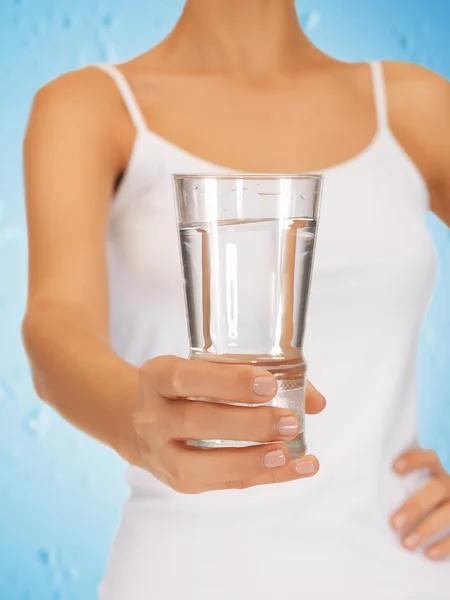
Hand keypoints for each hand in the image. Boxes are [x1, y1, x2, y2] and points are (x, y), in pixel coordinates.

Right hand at [133, 355, 325, 493]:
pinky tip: (297, 468)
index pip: (188, 379)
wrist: (144, 422)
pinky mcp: (178, 481)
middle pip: (196, 422)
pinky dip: (263, 478)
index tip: (269, 385)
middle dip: (247, 424)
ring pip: (198, 465)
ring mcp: (160, 453)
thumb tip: (315, 402)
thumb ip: (257, 376)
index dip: (229, 382)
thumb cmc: (188, 389)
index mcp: (157, 376)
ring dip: (248, 460)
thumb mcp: (207, 369)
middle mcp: (151, 416)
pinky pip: (221, 484)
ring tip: (286, 452)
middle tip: (289, 422)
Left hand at [391, 448, 449, 560]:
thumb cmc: (415, 494)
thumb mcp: (411, 484)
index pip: (428, 457)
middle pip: (436, 488)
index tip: (394, 468)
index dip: (414, 460)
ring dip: (427, 529)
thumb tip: (359, 488)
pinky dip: (445, 546)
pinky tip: (429, 554)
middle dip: (415, 506)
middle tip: (394, 524)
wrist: (439, 510)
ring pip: (448, 514)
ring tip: (407, 545)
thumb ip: (394, 483)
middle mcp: (449, 484)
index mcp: (435, 469)